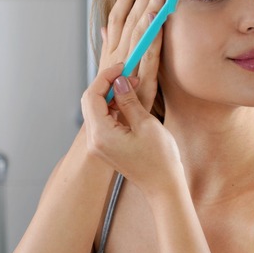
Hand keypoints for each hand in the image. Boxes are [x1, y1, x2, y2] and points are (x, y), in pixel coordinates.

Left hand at [81, 63, 182, 197]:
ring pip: (95, 111)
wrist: (163, 186)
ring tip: (131, 87)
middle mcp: (94, 141)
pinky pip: (102, 121)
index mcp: (102, 134)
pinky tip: (127, 103)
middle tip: (127, 74)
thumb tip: (119, 82)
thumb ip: (129, 101)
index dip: (106, 77)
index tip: (123, 66)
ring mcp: (98, 146)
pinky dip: (112, 108)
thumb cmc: (160, 159)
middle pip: (90, 102)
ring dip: (109, 95)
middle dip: (106, 84)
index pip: (93, 96)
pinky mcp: (106, 148)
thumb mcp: (146, 125)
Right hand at [98, 0, 165, 111]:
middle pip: (128, 19)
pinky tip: (159, 19)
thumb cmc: (116, 104)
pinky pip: (149, 54)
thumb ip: (111, 49)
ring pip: (138, 32)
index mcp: (112, 53)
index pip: (117, 17)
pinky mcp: (142, 81)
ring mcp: (129, 69)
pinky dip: (153, 35)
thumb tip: (107, 28)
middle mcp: (118, 57)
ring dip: (148, 8)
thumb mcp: (112, 73)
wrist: (113, 133)